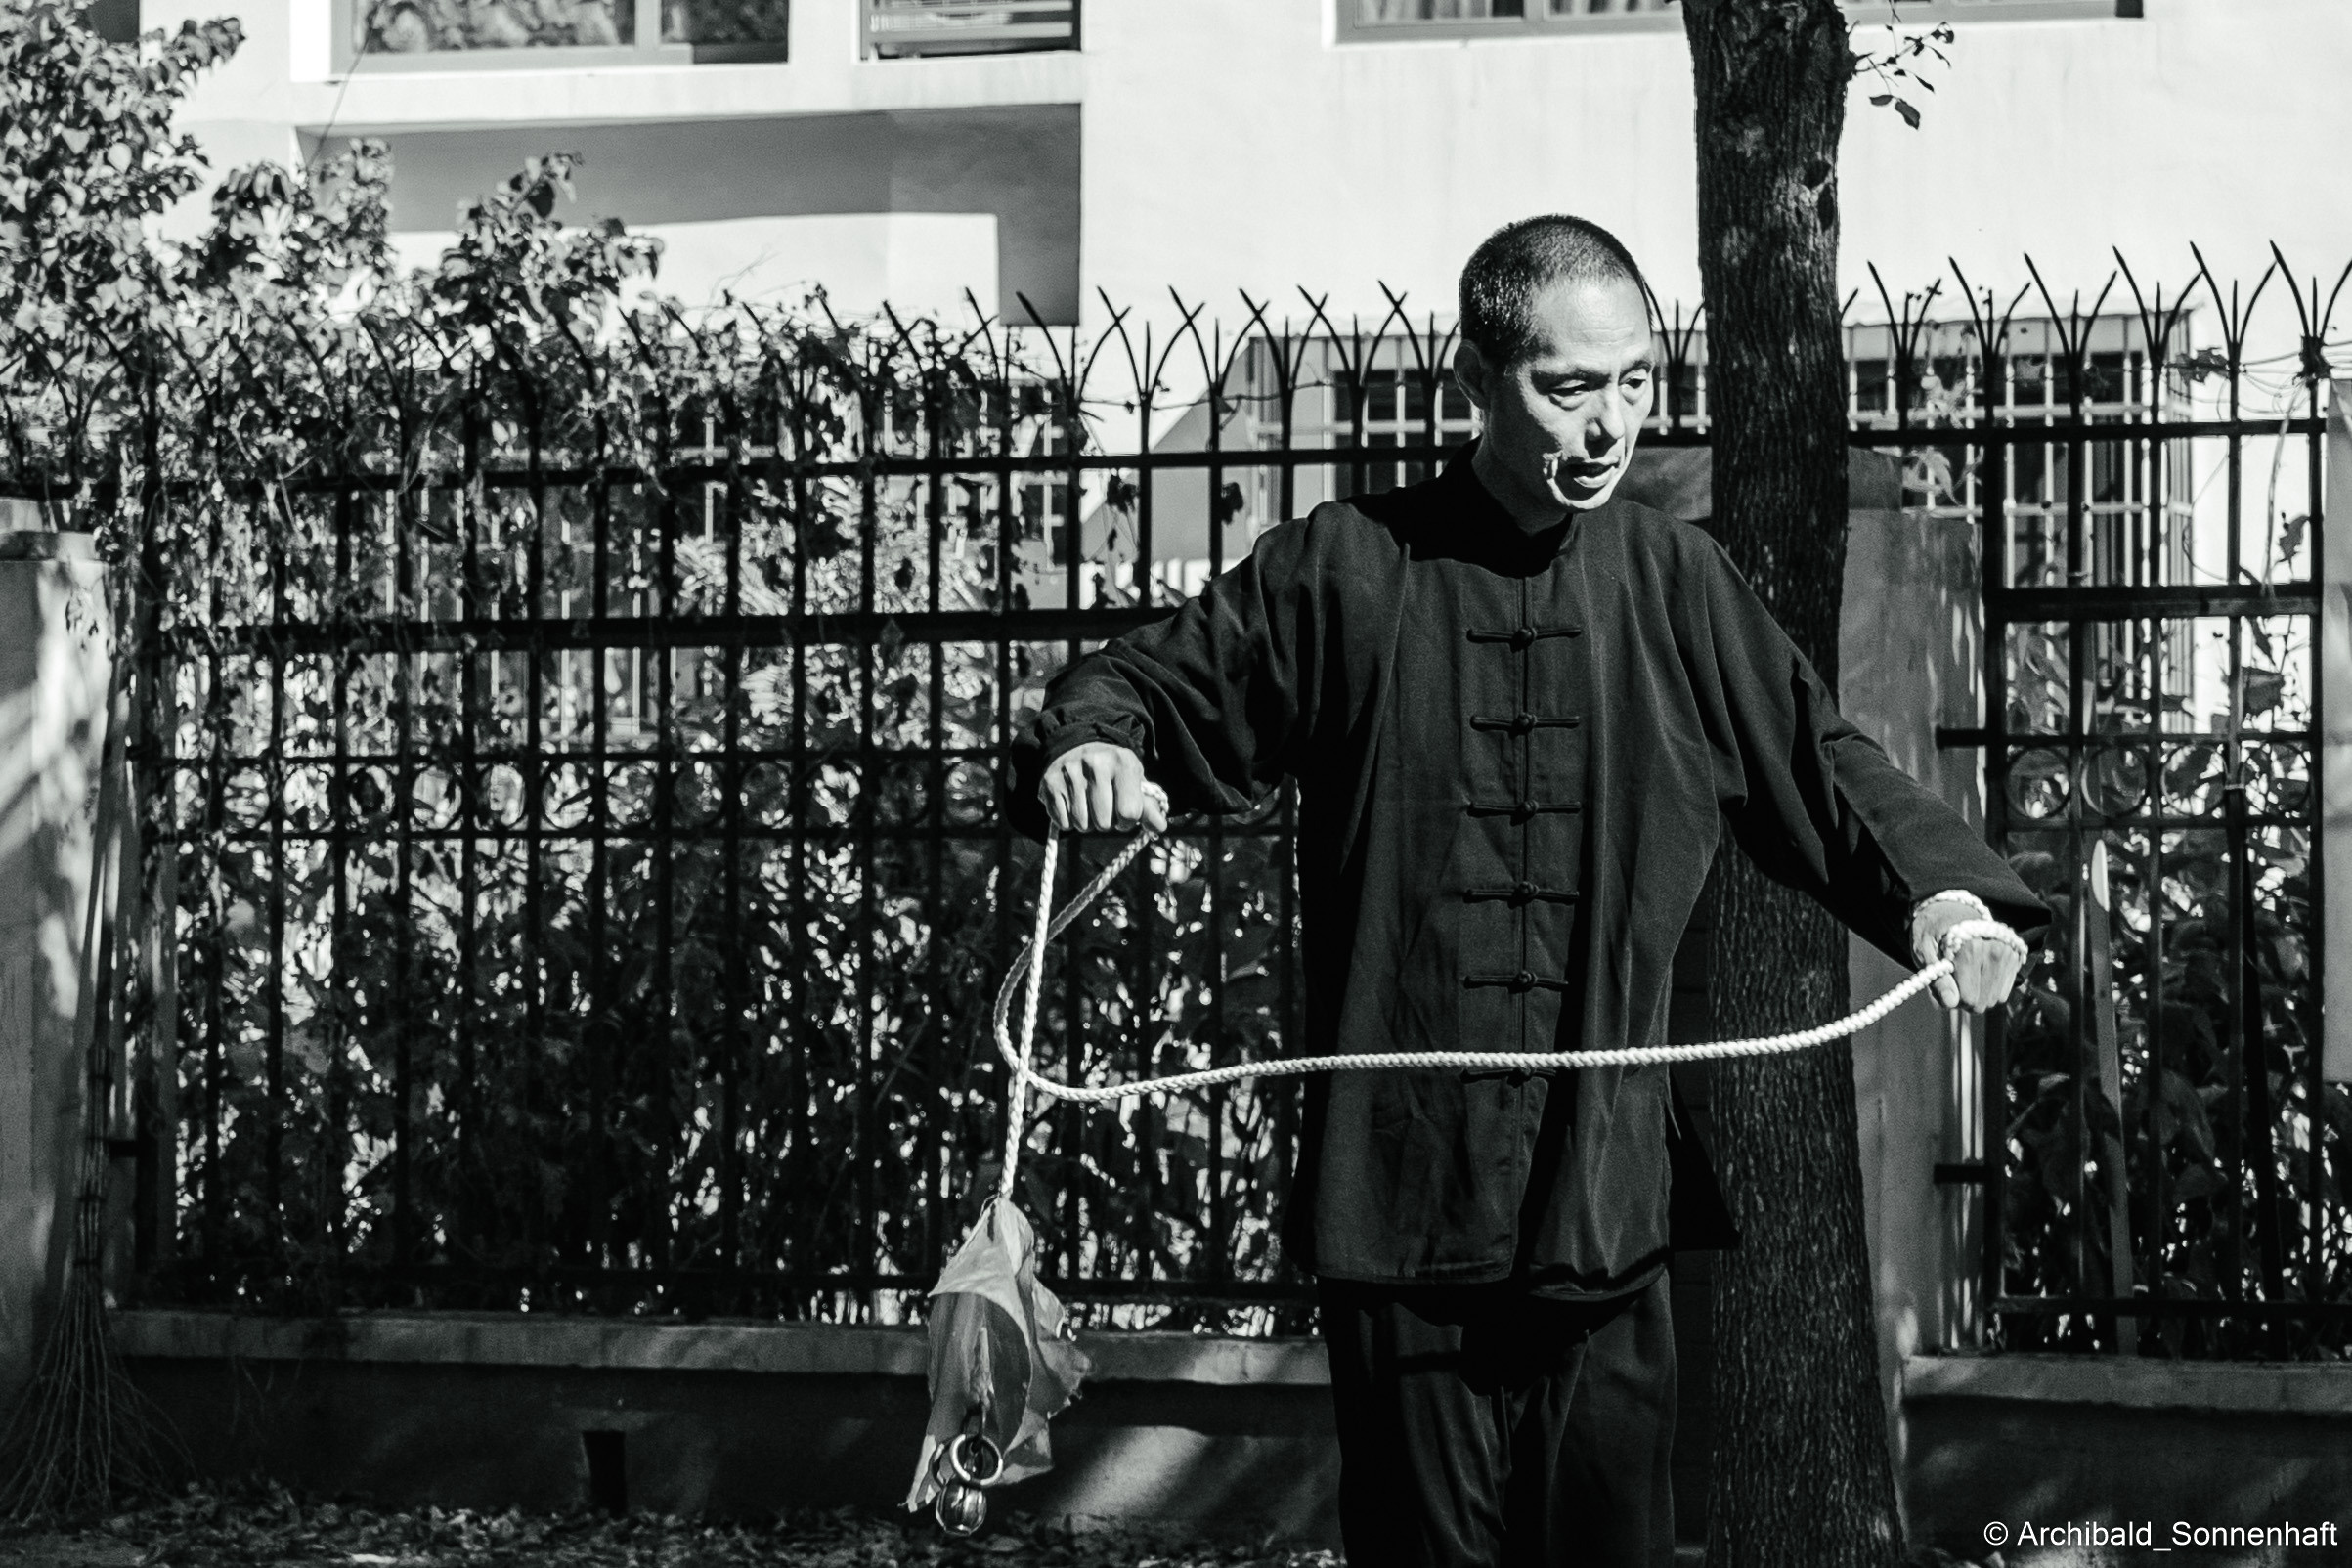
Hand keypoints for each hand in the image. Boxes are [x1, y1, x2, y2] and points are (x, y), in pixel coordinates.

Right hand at [1037, 742, 1167, 834]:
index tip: (1123, 812)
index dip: (1128, 820)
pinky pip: (1063, 823)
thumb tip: (1160, 827)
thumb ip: (1148, 805)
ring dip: (1087, 823)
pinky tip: (1072, 803)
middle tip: (1103, 807)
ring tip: (1088, 803)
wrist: (1076, 744)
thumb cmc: (1111, 769)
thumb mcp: (1133, 780)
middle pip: (1104, 823)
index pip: (1129, 812)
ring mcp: (1070, 773)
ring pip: (1082, 825)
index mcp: (1122, 763)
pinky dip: (1068, 821)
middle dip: (1105, 822)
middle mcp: (1095, 765)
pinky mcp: (1050, 783)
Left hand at [1910, 899, 2025, 1013]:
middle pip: (1982, 1002)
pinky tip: (1977, 972)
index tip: (1944, 985)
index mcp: (1970, 949)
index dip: (1952, 998)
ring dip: (1979, 995)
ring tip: (1964, 975)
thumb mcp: (1923, 951)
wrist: (1951, 909)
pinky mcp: (2014, 957)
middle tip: (1953, 981)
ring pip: (1995, 999)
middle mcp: (1994, 951)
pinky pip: (2003, 992)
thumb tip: (1950, 1003)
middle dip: (1965, 999)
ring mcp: (2007, 954)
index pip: (1967, 998)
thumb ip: (1936, 979)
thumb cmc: (1933, 930)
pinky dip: (1990, 988)